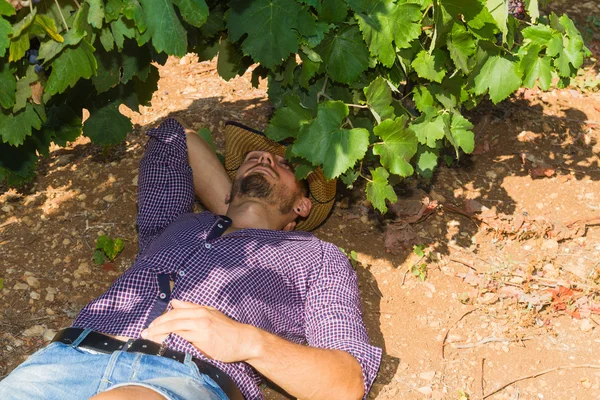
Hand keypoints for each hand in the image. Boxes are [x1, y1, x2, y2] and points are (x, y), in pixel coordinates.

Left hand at [141, 299, 259, 362]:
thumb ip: (192, 308)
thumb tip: (175, 302)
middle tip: (145, 333)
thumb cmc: (228, 330)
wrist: (244, 340)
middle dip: (156, 325)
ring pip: (175, 326)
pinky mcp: (203, 338)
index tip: (151, 326)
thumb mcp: (211, 313)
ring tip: (150, 338)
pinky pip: (183, 338)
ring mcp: (201, 326)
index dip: (161, 318)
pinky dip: (171, 339)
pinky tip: (164, 343)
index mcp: (201, 309)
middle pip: (172, 318)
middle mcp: (200, 315)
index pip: (175, 311)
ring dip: (159, 333)